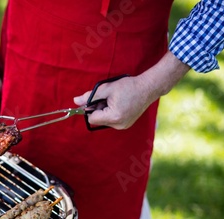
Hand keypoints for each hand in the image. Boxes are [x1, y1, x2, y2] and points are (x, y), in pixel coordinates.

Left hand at [73, 51, 189, 129]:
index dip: (90, 108)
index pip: (92, 118)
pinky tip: (119, 103)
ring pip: (104, 120)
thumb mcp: (106, 88)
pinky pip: (111, 120)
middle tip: (107, 97)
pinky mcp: (126, 124)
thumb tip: (75, 102)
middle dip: (98, 109)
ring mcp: (123, 126)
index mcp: (114, 117)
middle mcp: (119, 125)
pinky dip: (111, 112)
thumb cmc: (128, 86)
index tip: (95, 99)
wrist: (148, 88)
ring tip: (114, 99)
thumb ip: (90, 96)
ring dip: (104, 110)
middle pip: (98, 120)